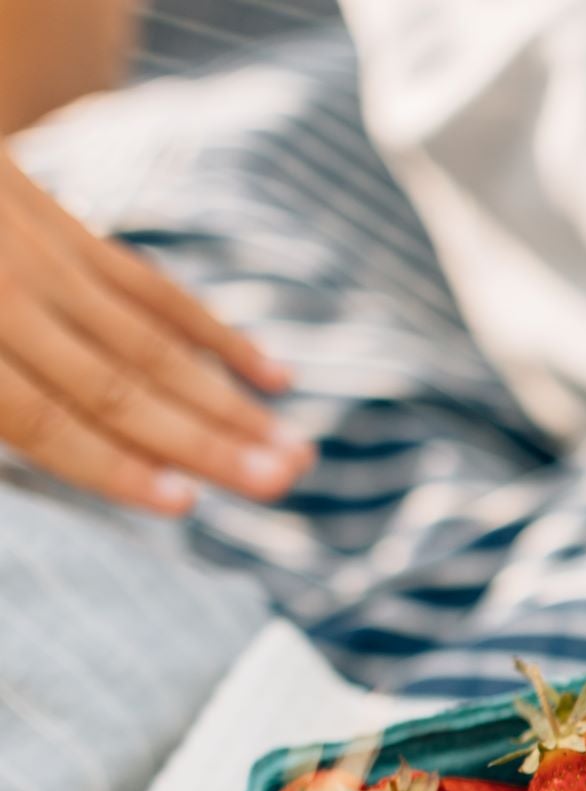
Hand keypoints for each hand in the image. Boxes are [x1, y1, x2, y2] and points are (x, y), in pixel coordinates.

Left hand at [0, 149, 308, 513]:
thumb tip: (21, 432)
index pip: (37, 414)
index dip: (108, 463)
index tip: (181, 505)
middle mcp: (4, 292)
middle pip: (115, 381)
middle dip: (206, 440)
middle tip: (282, 484)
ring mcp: (38, 254)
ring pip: (148, 341)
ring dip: (228, 404)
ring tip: (294, 452)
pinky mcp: (60, 227)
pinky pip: (150, 287)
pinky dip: (214, 333)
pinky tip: (270, 376)